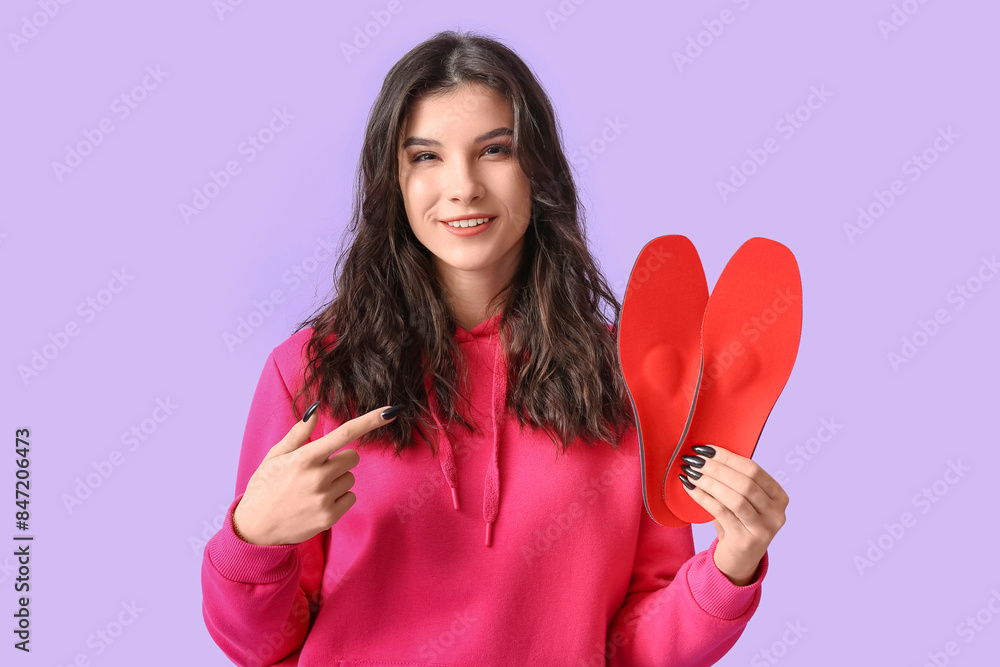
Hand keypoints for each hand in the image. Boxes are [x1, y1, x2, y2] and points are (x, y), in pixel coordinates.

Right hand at [232, 404, 400, 545]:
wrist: (254, 528)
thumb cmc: (264, 487)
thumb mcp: (275, 456)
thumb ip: (298, 434)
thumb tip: (315, 410)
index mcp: (305, 457)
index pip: (344, 433)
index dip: (370, 421)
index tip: (391, 411)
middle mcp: (318, 476)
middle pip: (352, 458)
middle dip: (340, 461)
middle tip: (317, 471)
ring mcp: (325, 498)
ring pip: (350, 479)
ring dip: (337, 481)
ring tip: (312, 490)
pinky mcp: (329, 516)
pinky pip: (350, 498)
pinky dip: (339, 499)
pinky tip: (318, 503)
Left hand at [681, 445, 787, 585]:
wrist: (738, 561)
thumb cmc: (737, 523)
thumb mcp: (743, 501)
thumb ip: (734, 480)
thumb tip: (707, 452)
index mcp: (779, 497)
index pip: (753, 470)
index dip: (728, 457)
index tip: (704, 449)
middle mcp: (777, 513)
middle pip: (745, 483)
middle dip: (716, 468)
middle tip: (694, 460)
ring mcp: (764, 529)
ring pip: (734, 498)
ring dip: (709, 482)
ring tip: (690, 473)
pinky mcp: (746, 541)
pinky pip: (721, 513)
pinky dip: (703, 498)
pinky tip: (690, 488)